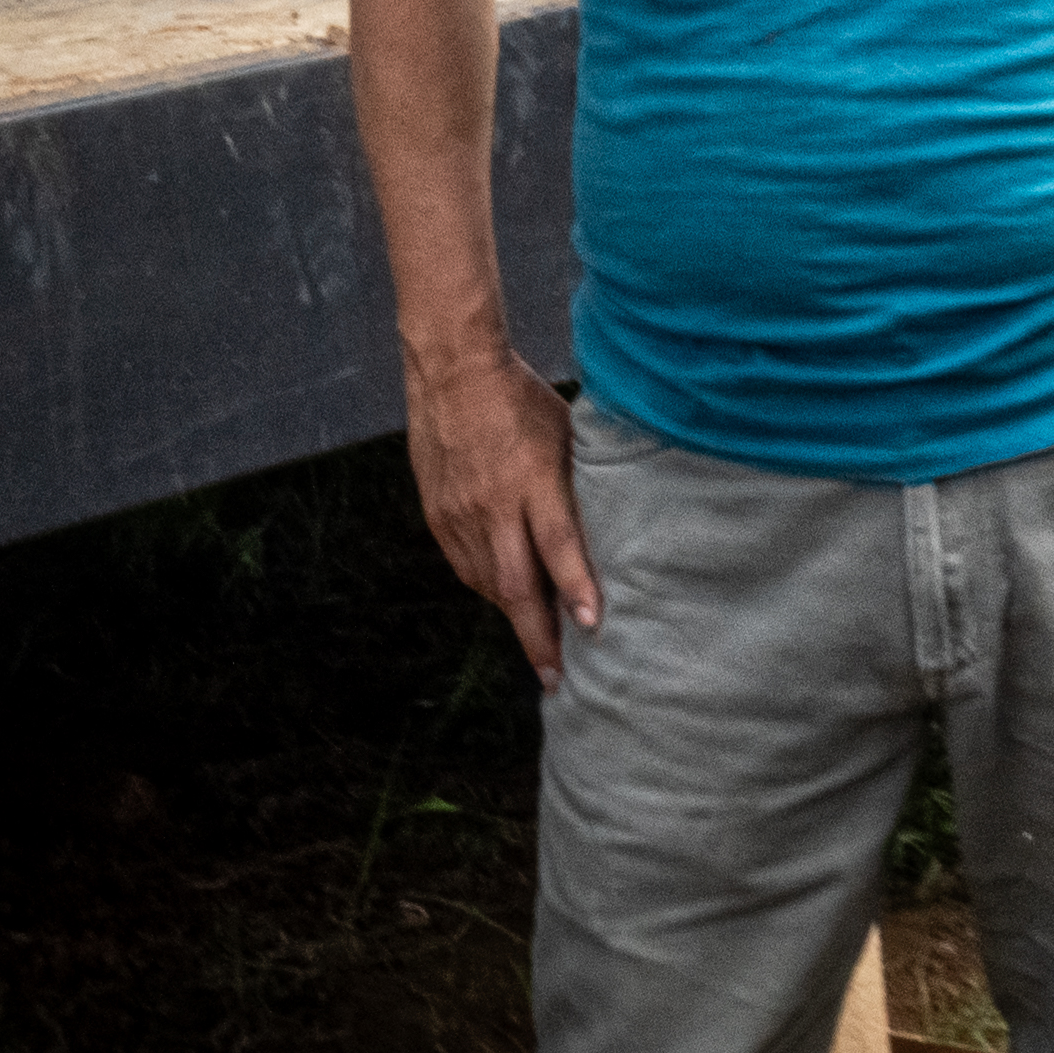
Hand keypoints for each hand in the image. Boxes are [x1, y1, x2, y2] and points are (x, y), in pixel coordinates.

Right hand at [407, 345, 600, 684]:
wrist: (452, 373)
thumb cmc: (523, 399)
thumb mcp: (567, 433)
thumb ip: (582, 482)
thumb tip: (615, 522)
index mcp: (533, 479)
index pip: (558, 543)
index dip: (576, 586)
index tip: (591, 626)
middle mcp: (493, 505)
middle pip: (517, 584)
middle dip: (539, 637)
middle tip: (557, 678)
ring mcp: (460, 515)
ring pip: (489, 584)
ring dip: (516, 619)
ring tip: (541, 651)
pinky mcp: (438, 516)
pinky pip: (466, 568)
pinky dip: (490, 590)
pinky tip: (509, 602)